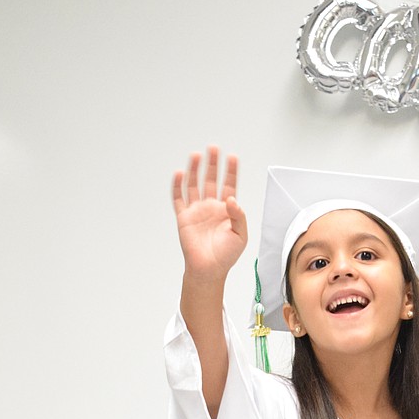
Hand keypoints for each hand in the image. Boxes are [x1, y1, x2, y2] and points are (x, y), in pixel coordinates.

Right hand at [172, 145, 247, 281]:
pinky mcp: (184, 217)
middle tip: (213, 148)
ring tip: (197, 155)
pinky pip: (179, 198)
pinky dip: (178, 186)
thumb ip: (239, 215)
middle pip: (211, 180)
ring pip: (194, 185)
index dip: (231, 171)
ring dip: (195, 170)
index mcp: (226, 210)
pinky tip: (180, 173)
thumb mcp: (240, 235)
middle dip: (213, 164)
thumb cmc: (226, 256)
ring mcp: (196, 211)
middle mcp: (211, 207)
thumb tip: (231, 198)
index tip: (232, 157)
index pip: (229, 185)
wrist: (209, 270)